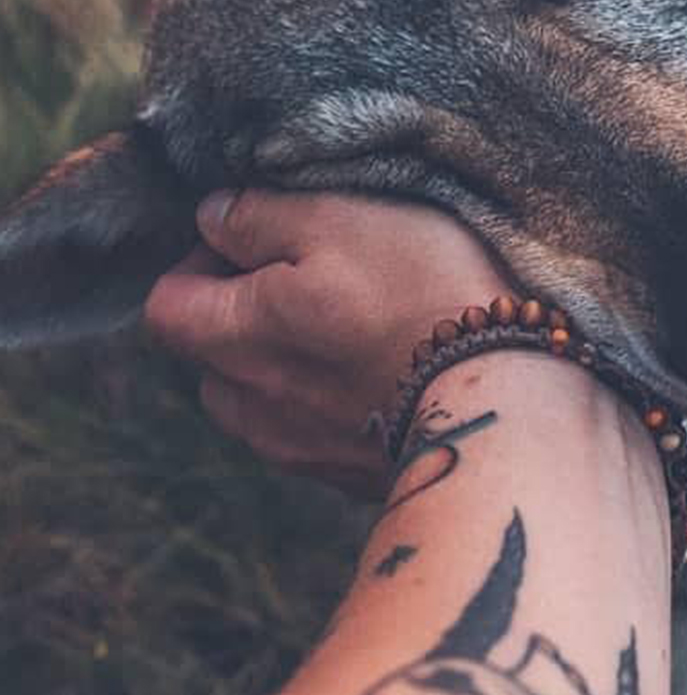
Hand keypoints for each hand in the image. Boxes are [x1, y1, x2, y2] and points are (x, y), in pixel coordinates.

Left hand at [144, 191, 511, 493]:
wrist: (513, 403)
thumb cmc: (423, 294)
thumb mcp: (339, 219)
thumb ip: (259, 216)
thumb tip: (211, 218)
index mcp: (237, 338)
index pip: (165, 305)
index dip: (201, 260)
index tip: (262, 237)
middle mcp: (255, 406)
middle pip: (210, 356)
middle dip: (243, 313)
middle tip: (314, 275)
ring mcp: (303, 451)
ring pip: (259, 400)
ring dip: (286, 361)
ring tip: (354, 326)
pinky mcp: (353, 477)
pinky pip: (314, 432)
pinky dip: (333, 400)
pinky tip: (390, 368)